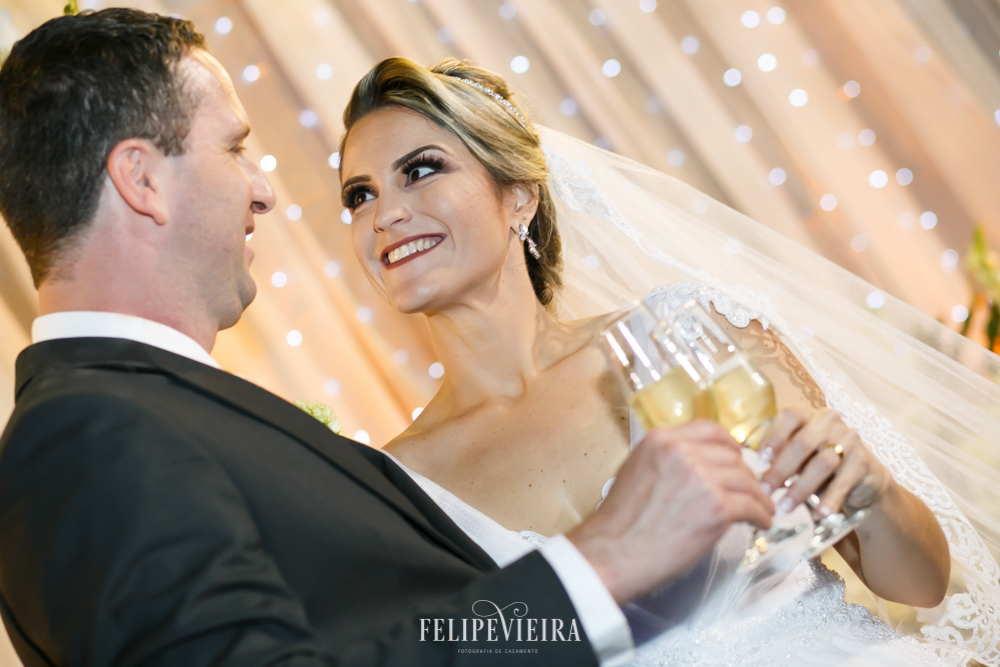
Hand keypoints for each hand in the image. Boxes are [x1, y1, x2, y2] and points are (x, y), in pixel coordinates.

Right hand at [566, 420, 773, 604]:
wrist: (613, 554)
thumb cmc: (621, 523)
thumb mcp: (637, 471)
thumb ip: (667, 460)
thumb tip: (699, 465)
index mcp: (660, 441)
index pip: (709, 430)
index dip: (728, 445)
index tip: (736, 457)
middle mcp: (682, 453)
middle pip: (731, 456)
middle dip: (744, 474)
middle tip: (749, 489)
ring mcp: (702, 479)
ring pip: (746, 480)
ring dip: (757, 496)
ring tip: (761, 508)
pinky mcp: (717, 507)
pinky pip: (751, 506)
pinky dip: (761, 515)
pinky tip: (761, 522)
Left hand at [758, 408, 890, 517]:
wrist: (861, 477)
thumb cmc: (817, 463)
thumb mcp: (796, 457)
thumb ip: (778, 459)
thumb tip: (754, 477)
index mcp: (808, 415)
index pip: (789, 417)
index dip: (773, 437)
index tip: (760, 460)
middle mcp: (829, 422)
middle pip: (802, 443)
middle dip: (781, 469)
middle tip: (766, 491)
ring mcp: (849, 439)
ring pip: (822, 463)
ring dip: (801, 488)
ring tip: (785, 506)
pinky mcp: (863, 461)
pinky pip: (844, 481)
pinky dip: (830, 499)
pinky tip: (820, 513)